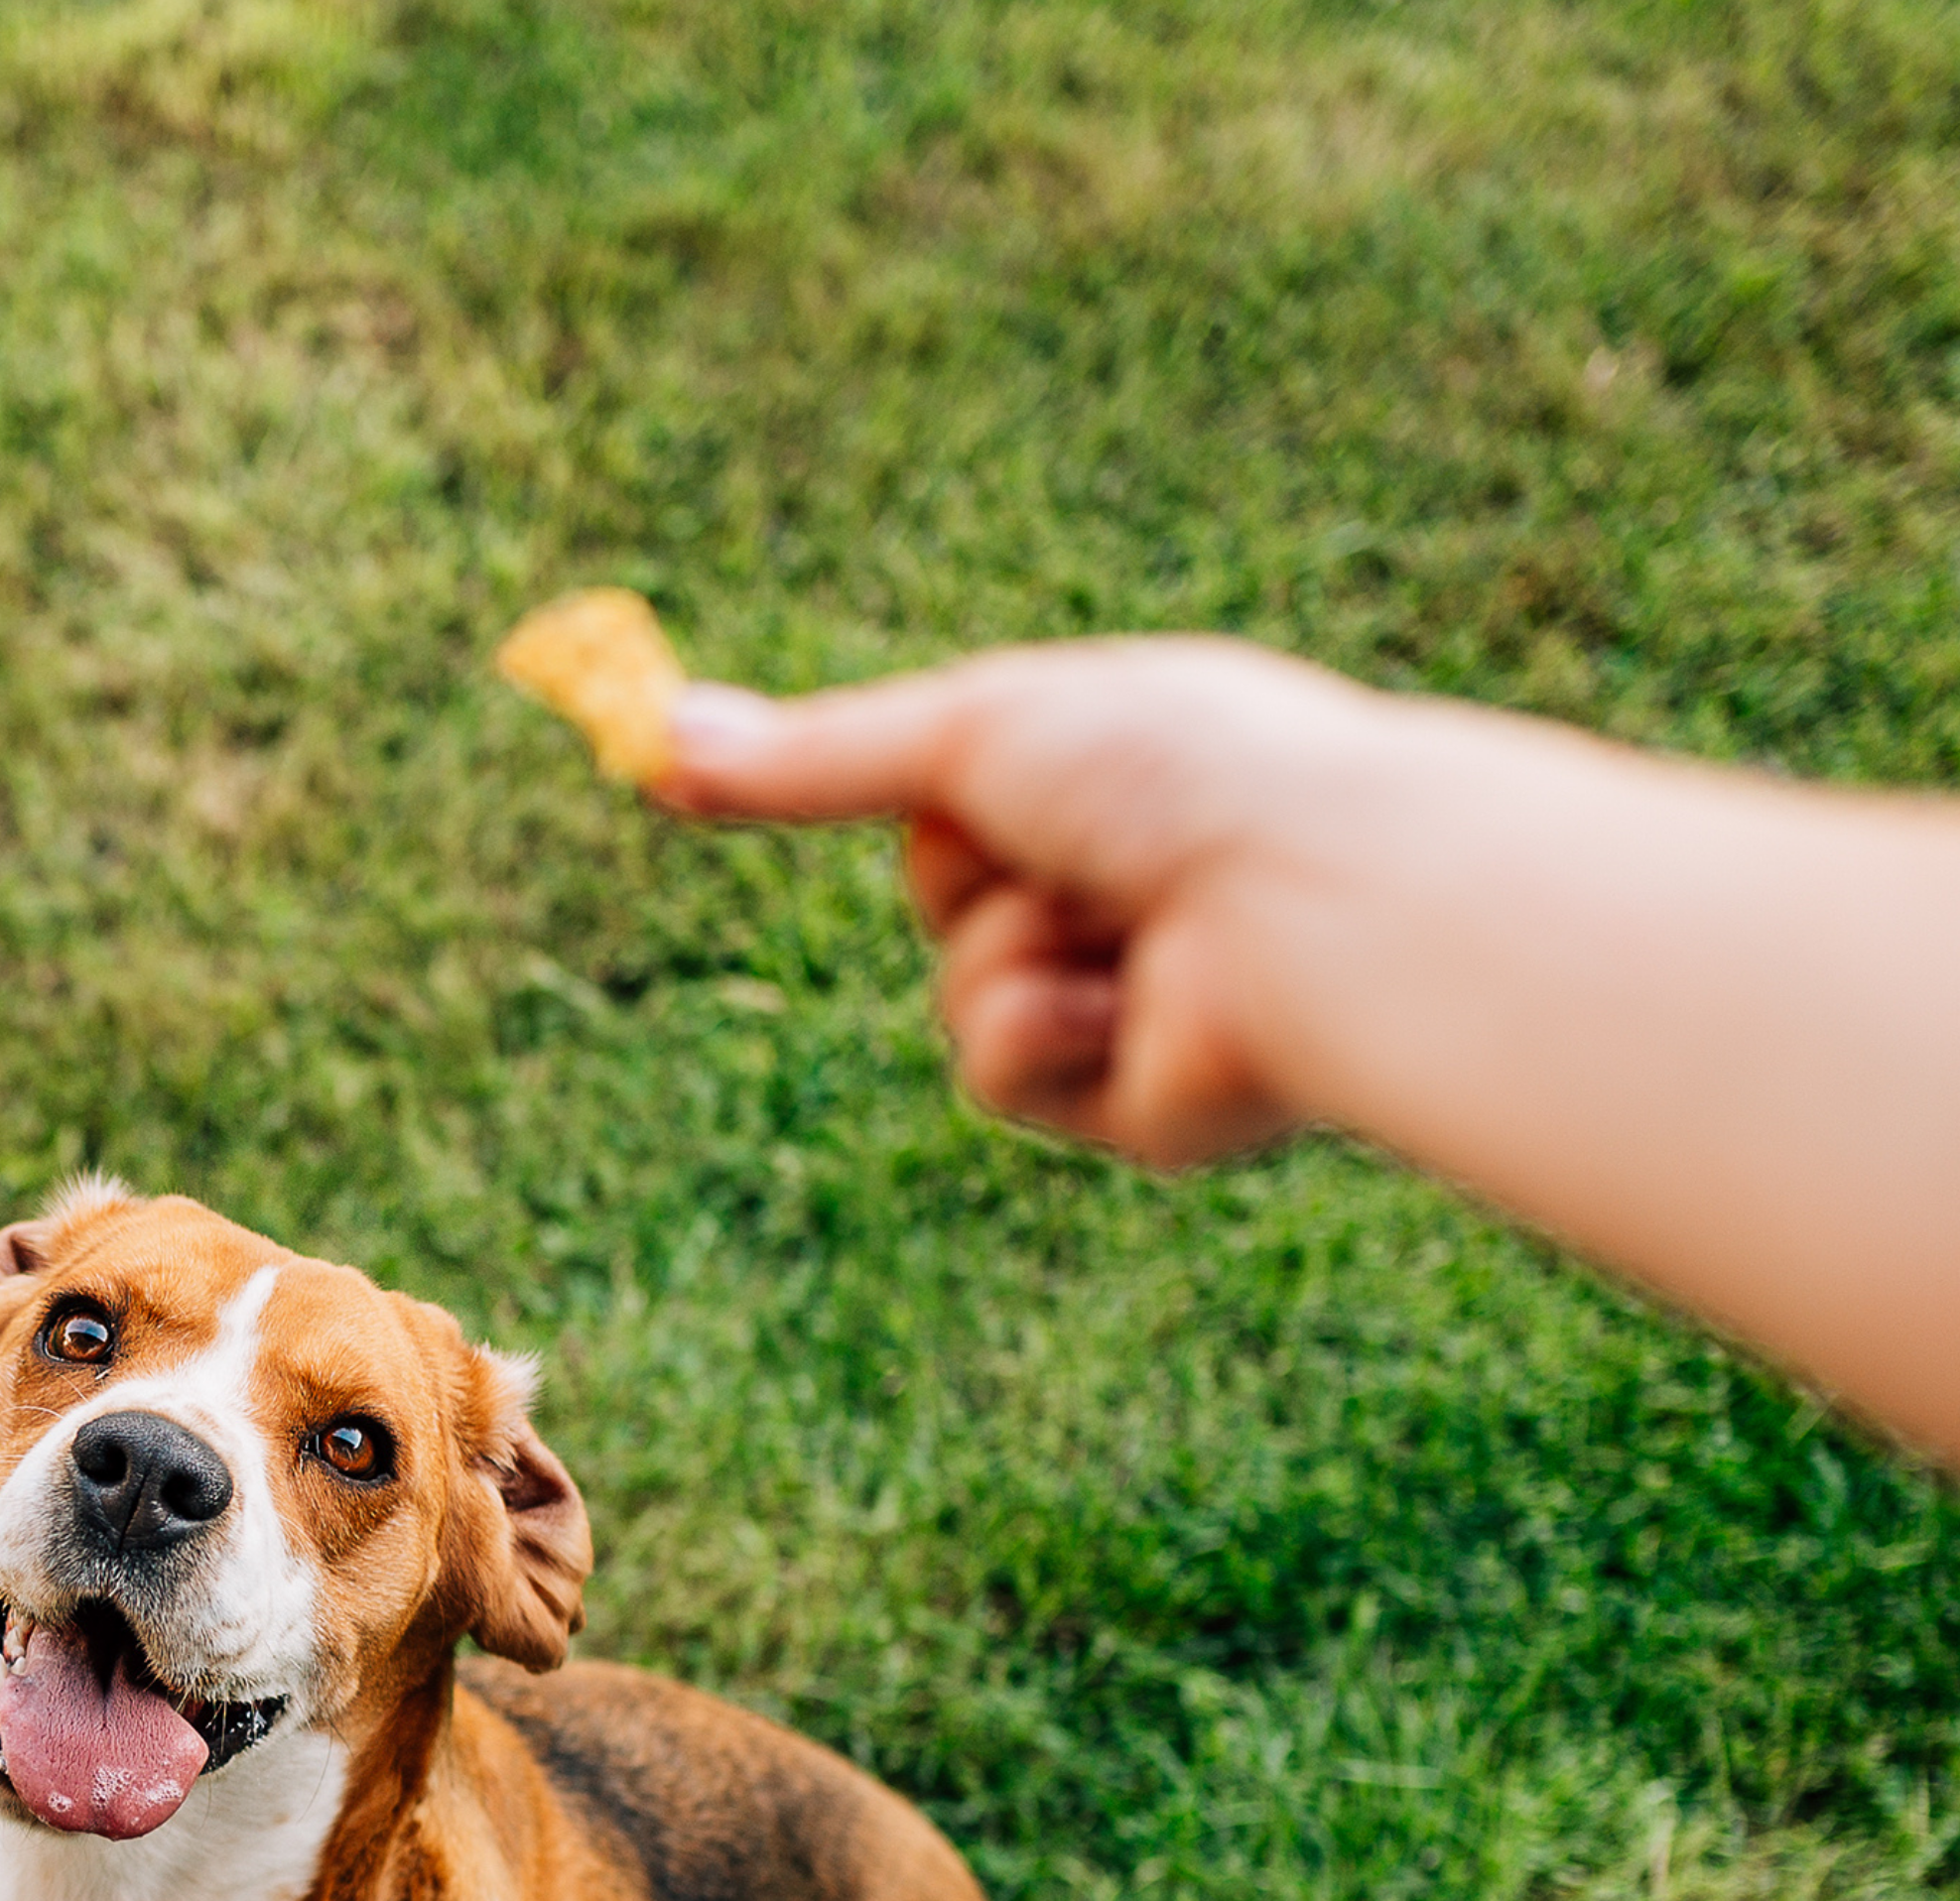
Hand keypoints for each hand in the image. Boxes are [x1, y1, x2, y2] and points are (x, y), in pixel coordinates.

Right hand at [638, 636, 1453, 1168]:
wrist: (1310, 898)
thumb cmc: (1178, 777)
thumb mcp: (970, 736)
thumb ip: (814, 758)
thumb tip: (650, 733)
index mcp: (1122, 783)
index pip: (965, 806)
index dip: (939, 800)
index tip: (898, 786)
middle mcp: (1133, 891)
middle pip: (947, 905)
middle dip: (975, 879)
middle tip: (1065, 843)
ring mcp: (1136, 1002)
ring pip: (961, 998)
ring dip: (1007, 955)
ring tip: (1115, 926)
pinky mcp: (1141, 1107)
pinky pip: (1005, 1079)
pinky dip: (1039, 1035)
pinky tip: (1126, 1007)